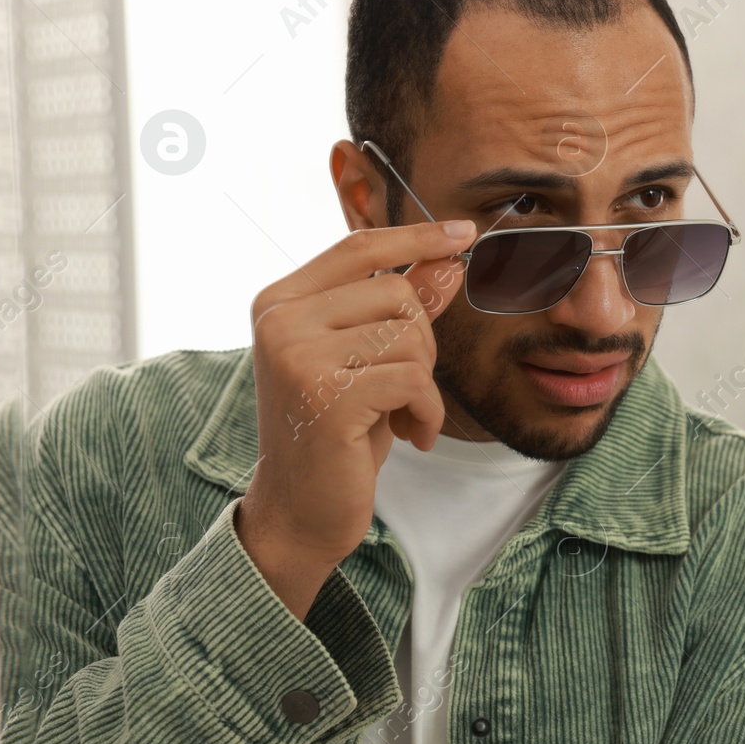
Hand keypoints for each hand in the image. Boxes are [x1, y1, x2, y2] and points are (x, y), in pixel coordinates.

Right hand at [236, 220, 475, 619]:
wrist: (300, 510)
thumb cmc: (339, 432)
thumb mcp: (372, 361)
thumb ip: (402, 309)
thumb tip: (448, 260)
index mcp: (280, 300)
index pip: (358, 248)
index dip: (415, 236)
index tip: (464, 233)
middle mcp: (280, 320)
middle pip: (397, 293)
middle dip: (422, 341)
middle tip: (404, 388)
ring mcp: (297, 356)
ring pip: (409, 336)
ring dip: (424, 380)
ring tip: (400, 412)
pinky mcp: (325, 396)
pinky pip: (413, 380)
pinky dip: (428, 410)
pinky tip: (412, 435)